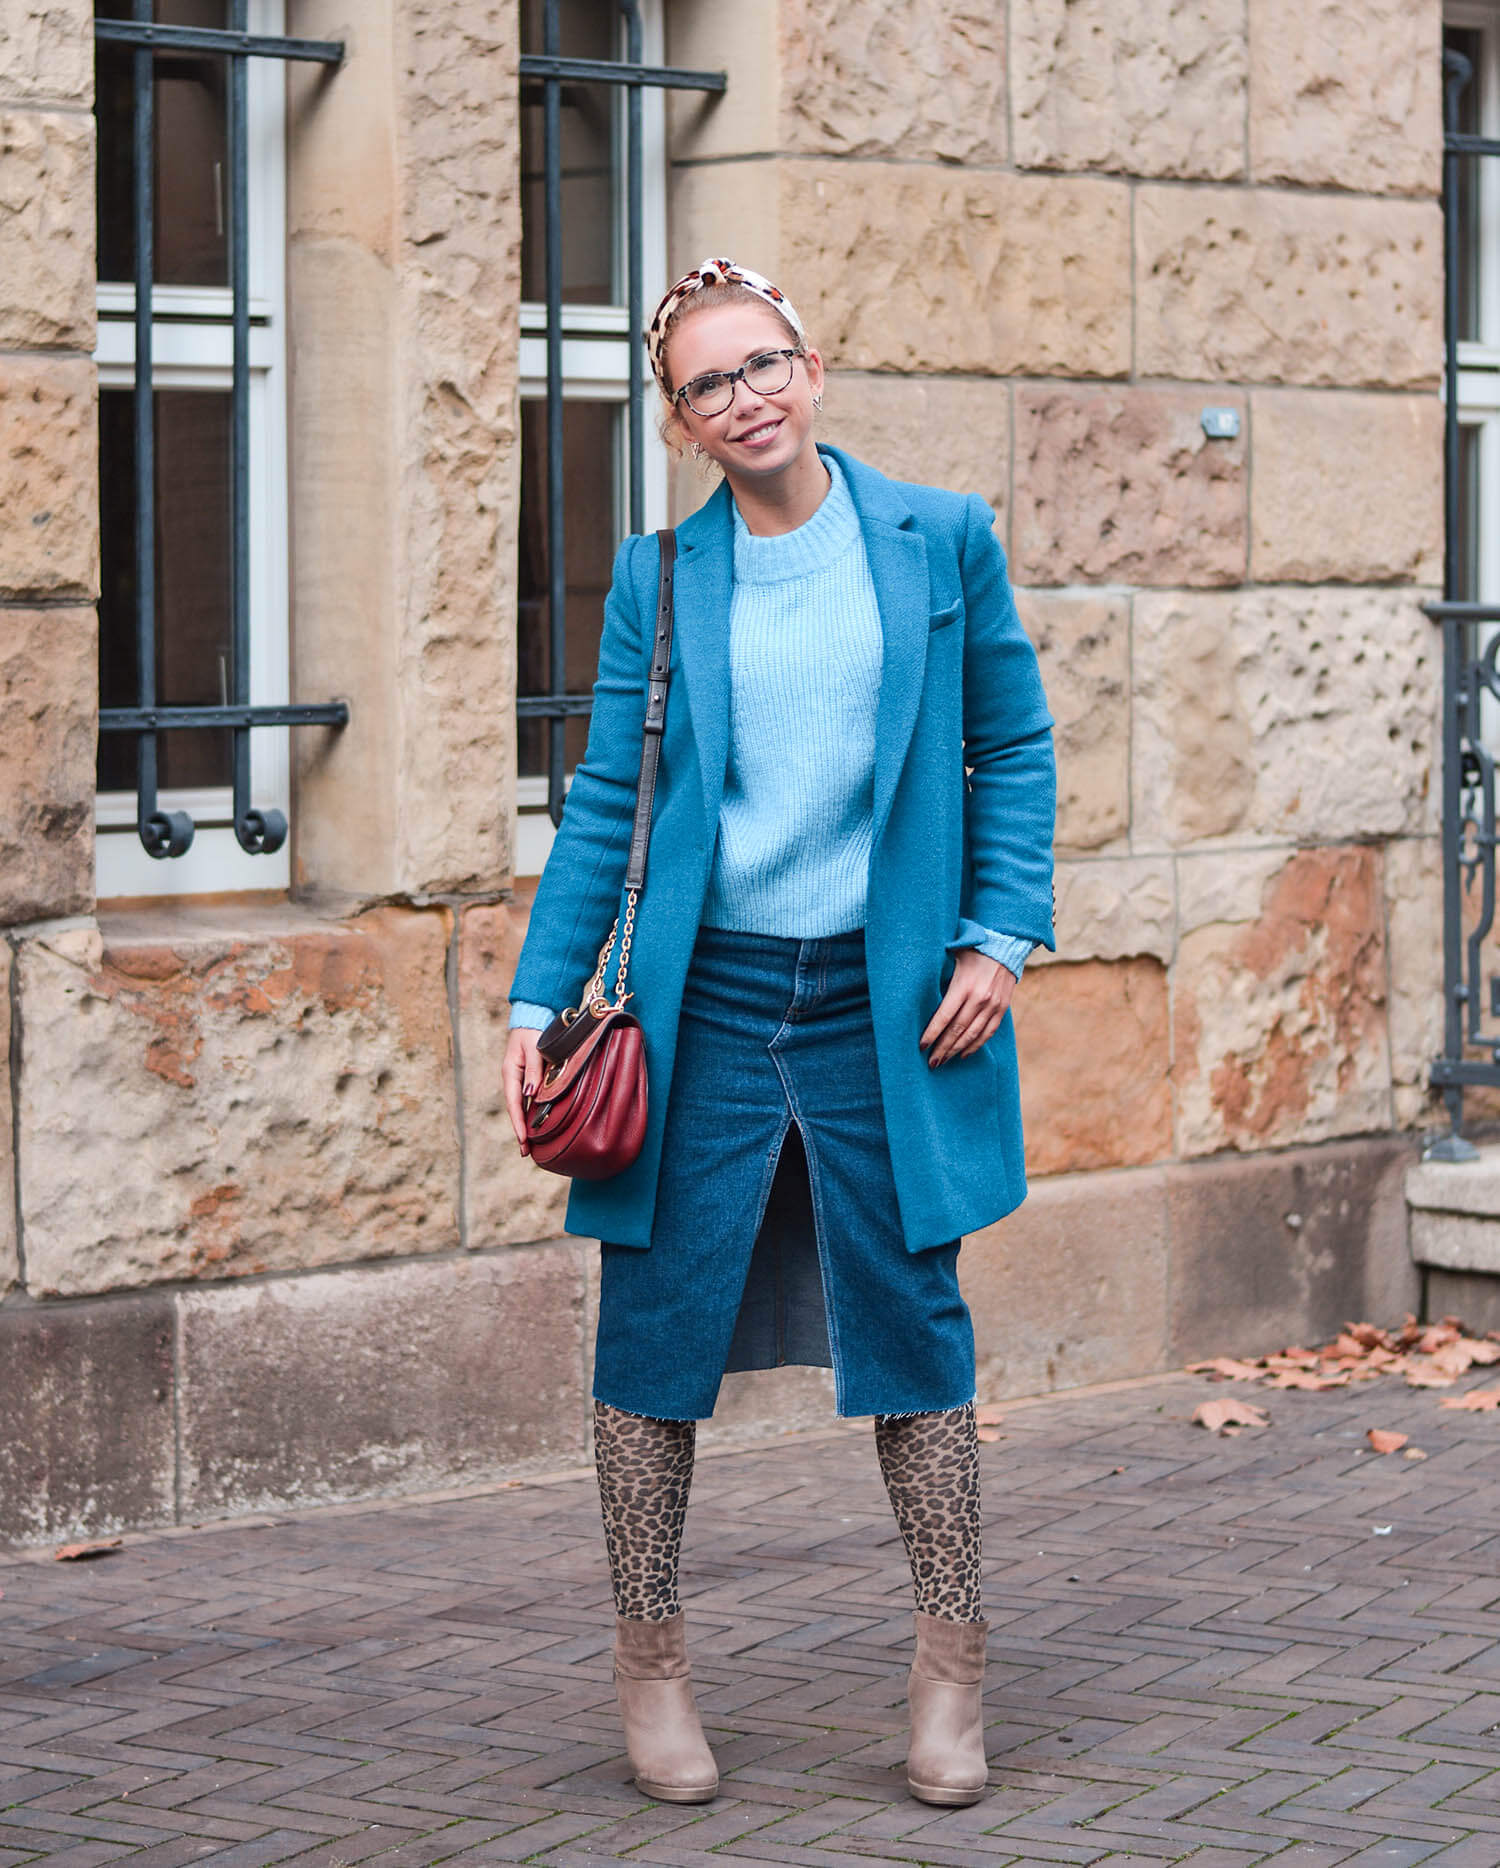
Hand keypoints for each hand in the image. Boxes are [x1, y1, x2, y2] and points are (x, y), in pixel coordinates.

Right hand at [504, 1026, 545, 1154]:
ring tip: (530, 1145)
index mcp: (510, 1073)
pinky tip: (536, 1124)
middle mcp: (513, 1079)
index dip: (518, 1123)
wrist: (533, 1016)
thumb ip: (533, 1070)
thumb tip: (530, 1093)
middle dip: (519, 1131)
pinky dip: (530, 1113)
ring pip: (521, 1106)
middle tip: (525, 1152)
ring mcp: (519, 1079)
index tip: (523, 1139)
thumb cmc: (533, 1031)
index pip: (513, 1103)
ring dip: (525, 1125)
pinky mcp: (527, 1078)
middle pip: (515, 1109)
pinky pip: (528, 1099)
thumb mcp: (533, 1048)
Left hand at [919, 948, 1016, 1067]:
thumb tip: (915, 989)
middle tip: (931, 1063)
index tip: (922, 1047)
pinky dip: (975, 1045)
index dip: (932, 1034)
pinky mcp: (1002, 1009)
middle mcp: (979, 998)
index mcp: (963, 986)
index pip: (944, 1017)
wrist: (1005, 946)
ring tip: (943, 1061)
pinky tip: (963, 1054)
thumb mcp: (952, 957)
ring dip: (956, 1051)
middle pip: (957, 1030)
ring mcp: (992, 1005)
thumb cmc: (972, 951)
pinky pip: (988, 1032)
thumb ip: (938, 974)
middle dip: (942, 1048)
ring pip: (972, 1035)